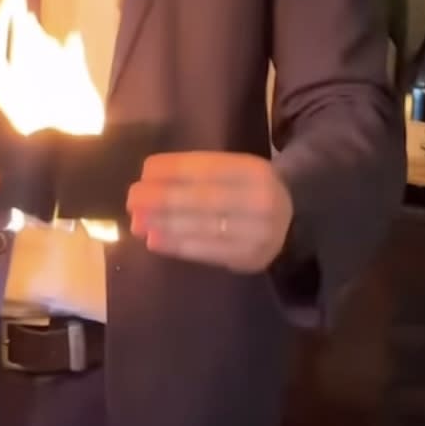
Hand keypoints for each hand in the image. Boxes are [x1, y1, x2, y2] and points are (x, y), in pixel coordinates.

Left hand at [127, 151, 293, 272]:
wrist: (292, 220)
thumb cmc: (248, 190)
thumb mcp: (234, 171)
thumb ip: (199, 172)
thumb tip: (149, 177)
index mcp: (254, 170)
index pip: (207, 167)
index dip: (173, 169)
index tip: (144, 171)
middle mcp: (261, 200)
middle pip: (202, 198)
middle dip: (162, 199)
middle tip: (132, 200)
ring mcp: (258, 232)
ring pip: (202, 226)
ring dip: (164, 224)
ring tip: (137, 222)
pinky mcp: (250, 258)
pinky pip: (207, 251)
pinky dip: (177, 245)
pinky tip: (155, 240)